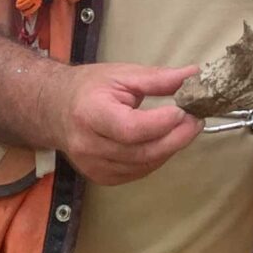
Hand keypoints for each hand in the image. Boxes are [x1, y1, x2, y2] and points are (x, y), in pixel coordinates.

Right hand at [47, 62, 202, 184]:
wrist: (56, 109)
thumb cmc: (90, 87)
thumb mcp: (123, 74)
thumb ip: (158, 78)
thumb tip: (193, 75)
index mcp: (91, 114)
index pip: (130, 128)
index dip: (160, 123)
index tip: (183, 110)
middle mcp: (89, 146)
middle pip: (141, 152)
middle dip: (175, 138)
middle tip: (196, 121)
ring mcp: (93, 166)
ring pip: (143, 165)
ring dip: (170, 149)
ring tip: (185, 128)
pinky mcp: (101, 177)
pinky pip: (137, 172)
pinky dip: (157, 158)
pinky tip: (166, 141)